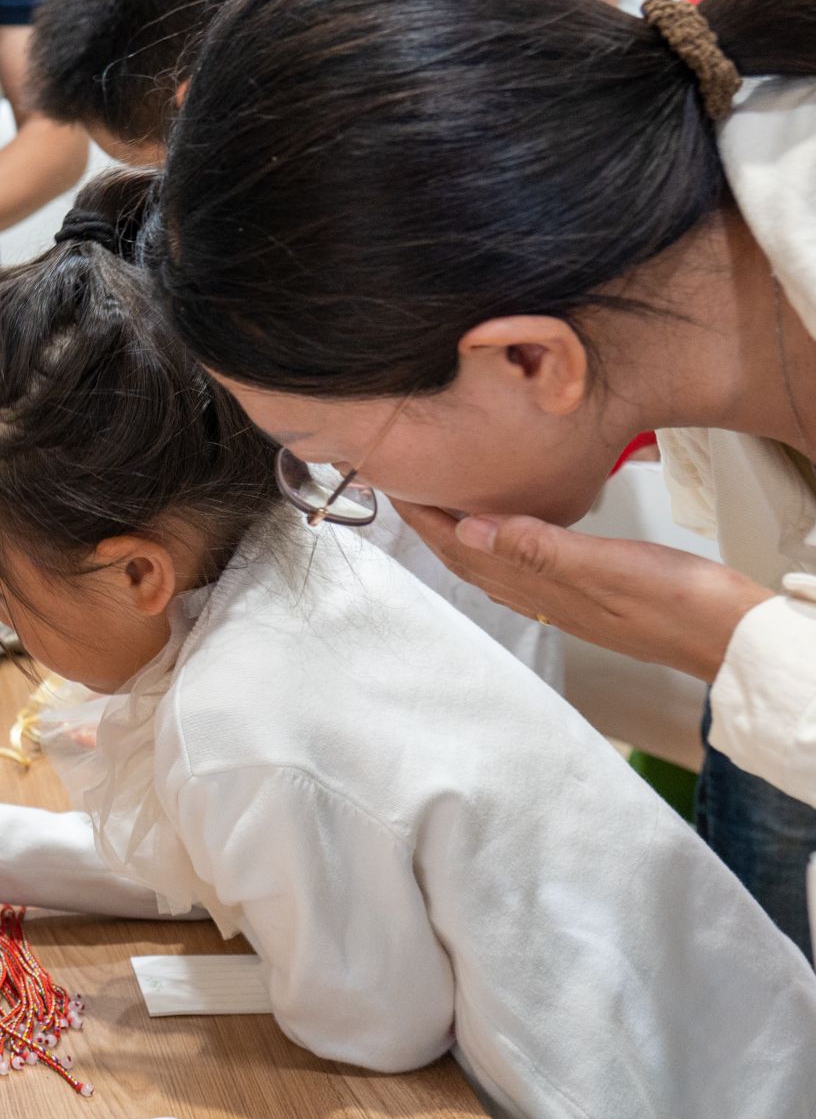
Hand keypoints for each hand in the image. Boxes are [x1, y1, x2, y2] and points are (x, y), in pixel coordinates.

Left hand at [395, 500, 774, 682]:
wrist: (727, 637)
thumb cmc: (676, 602)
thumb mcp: (605, 567)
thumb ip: (538, 548)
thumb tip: (469, 529)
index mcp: (536, 584)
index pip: (459, 545)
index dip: (422, 515)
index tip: (391, 481)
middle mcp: (537, 596)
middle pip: (463, 555)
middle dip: (427, 521)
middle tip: (399, 483)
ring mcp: (558, 599)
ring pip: (488, 562)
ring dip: (456, 533)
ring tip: (435, 500)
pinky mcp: (583, 595)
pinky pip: (520, 567)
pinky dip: (495, 545)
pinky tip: (499, 533)